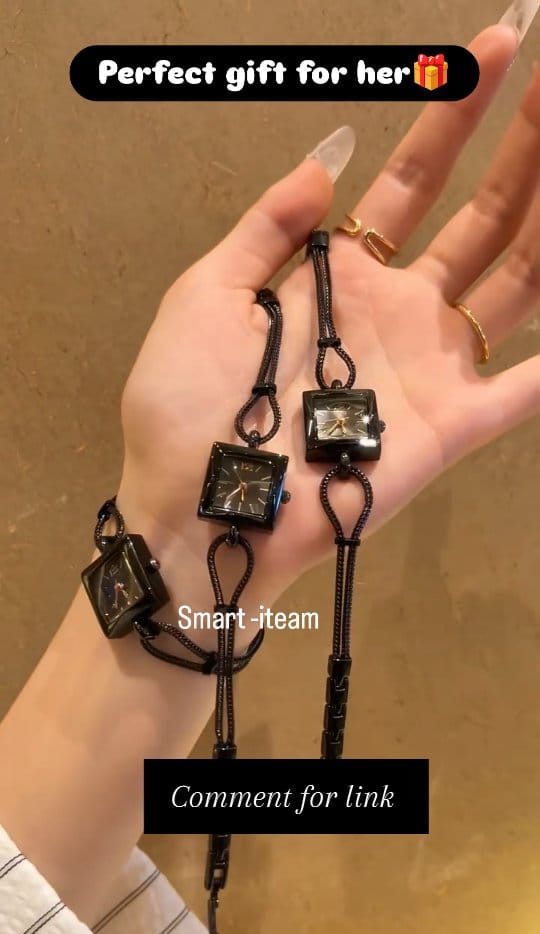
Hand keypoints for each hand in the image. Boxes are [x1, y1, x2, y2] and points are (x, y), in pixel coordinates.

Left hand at [118, 26, 538, 621]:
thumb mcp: (206, 294)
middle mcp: (398, 312)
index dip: (451, 115)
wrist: (197, 506)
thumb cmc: (186, 406)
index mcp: (341, 277)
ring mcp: (430, 367)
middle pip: (479, 215)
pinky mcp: (449, 429)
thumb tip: (330, 155)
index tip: (487, 47)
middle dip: (522, 148)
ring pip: (516, 278)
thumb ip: (267, 227)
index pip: (412, 181)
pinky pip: (521, 391)